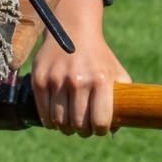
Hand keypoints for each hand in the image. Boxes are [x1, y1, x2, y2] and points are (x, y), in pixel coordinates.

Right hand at [31, 0, 130, 135]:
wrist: (73, 30)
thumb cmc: (99, 57)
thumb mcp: (117, 73)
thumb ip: (122, 100)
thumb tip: (115, 131)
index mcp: (100, 80)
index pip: (100, 121)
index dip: (100, 130)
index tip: (99, 129)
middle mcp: (78, 80)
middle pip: (79, 124)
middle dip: (83, 131)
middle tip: (84, 129)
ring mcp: (56, 79)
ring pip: (60, 121)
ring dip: (66, 128)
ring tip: (70, 125)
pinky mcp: (39, 78)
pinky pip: (43, 112)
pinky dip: (50, 122)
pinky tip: (55, 120)